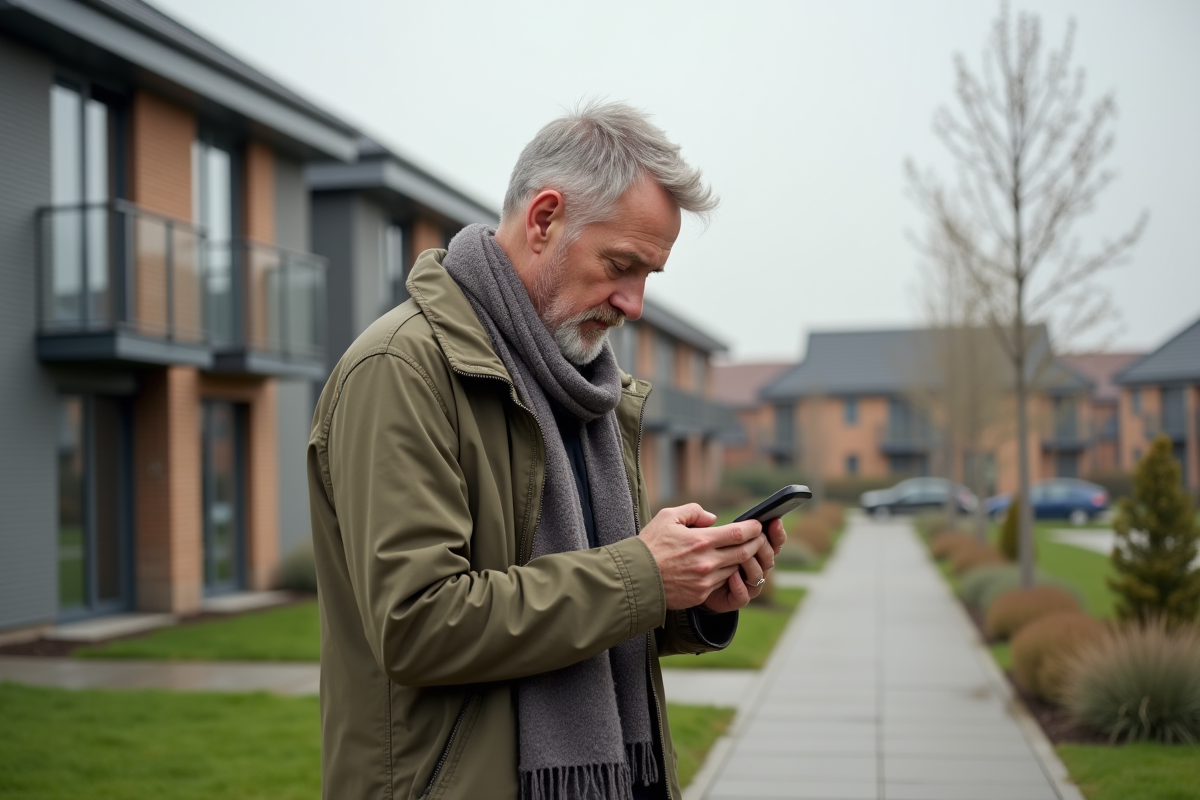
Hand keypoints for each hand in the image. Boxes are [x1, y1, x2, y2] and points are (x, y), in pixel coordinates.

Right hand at [637, 504, 764, 609]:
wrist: (634, 578)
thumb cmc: (649, 546)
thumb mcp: (667, 517)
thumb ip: (693, 511)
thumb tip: (713, 518)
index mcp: (701, 540)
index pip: (738, 534)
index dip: (752, 529)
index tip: (757, 525)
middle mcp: (707, 562)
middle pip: (744, 553)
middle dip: (755, 544)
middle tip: (759, 538)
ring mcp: (705, 581)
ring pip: (734, 569)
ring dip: (742, 561)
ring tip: (744, 552)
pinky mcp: (700, 595)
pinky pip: (721, 583)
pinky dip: (727, 574)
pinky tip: (724, 567)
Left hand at [702, 518, 785, 612]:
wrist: (687, 582)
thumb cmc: (694, 555)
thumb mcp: (701, 536)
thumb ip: (705, 524)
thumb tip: (712, 518)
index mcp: (752, 548)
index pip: (773, 540)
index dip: (776, 532)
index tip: (774, 520)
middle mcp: (753, 566)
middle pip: (769, 557)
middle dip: (765, 546)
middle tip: (758, 537)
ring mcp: (745, 584)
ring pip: (758, 575)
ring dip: (752, 564)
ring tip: (742, 556)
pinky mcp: (735, 599)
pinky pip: (743, 595)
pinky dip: (740, 586)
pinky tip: (732, 575)